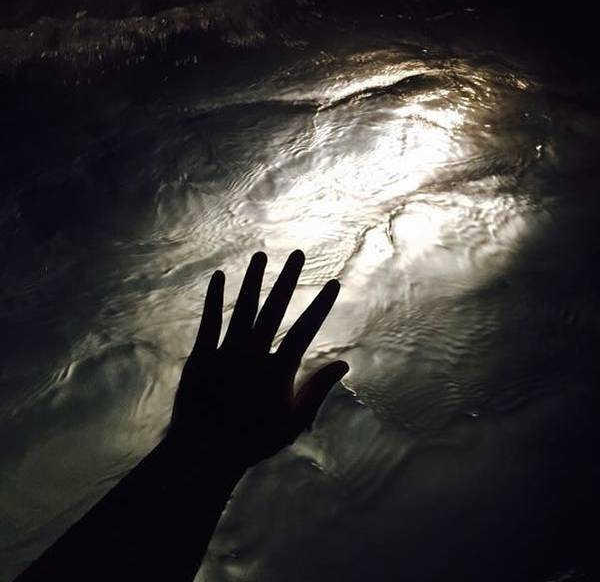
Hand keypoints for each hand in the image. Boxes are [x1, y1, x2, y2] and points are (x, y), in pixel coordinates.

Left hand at [167, 249, 348, 467]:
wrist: (205, 451)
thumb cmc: (254, 439)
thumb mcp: (294, 419)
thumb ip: (318, 389)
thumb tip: (344, 364)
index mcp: (278, 368)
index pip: (306, 329)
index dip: (321, 305)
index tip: (334, 283)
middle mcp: (254, 352)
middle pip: (275, 308)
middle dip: (289, 279)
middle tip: (298, 253)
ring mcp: (226, 351)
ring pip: (243, 308)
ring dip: (253, 280)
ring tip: (261, 255)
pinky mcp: (202, 355)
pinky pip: (210, 320)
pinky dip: (214, 297)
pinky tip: (220, 276)